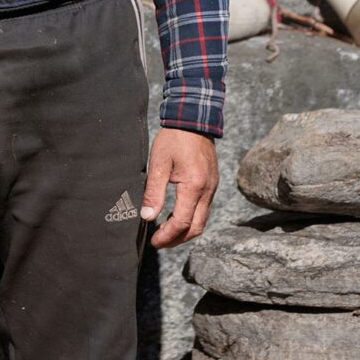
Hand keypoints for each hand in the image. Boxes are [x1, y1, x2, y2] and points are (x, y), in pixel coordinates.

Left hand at [140, 126, 218, 248]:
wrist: (193, 118)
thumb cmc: (174, 138)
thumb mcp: (158, 163)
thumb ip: (153, 192)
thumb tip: (147, 217)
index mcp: (194, 186)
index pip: (182, 223)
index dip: (167, 236)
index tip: (153, 241)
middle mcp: (207, 190)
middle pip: (196, 228)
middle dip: (177, 239)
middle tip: (159, 242)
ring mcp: (212, 187)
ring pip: (202, 220)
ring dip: (184, 231)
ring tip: (165, 232)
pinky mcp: (212, 183)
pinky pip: (204, 209)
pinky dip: (191, 218)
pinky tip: (176, 216)